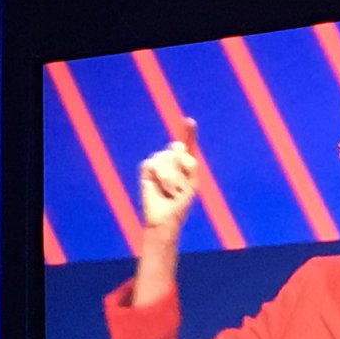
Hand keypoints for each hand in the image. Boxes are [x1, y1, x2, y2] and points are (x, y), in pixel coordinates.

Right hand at [139, 118, 198, 236]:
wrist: (164, 217)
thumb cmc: (180, 203)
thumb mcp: (192, 183)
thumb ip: (190, 165)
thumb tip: (178, 147)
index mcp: (186, 163)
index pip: (188, 144)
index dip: (189, 132)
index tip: (189, 121)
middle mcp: (172, 160)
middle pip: (177, 148)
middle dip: (181, 165)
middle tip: (181, 184)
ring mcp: (159, 163)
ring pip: (166, 158)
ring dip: (171, 177)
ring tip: (170, 190)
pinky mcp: (147, 169)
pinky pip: (154, 164)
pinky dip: (160, 178)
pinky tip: (159, 187)